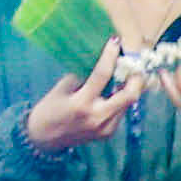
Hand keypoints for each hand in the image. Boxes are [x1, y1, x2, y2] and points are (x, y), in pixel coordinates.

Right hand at [23, 44, 149, 154]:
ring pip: (128, 104)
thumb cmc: (50, 110)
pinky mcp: (108, 134)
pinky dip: (121, 100)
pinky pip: (121, 112)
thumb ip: (84, 76)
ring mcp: (105, 128)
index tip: (115, 41)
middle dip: (136, 77)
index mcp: (81, 104)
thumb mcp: (62, 88)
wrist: (44, 139)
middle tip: (134, 63)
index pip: (102, 75)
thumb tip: (102, 61)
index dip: (110, 56)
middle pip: (130, 95)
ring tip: (126, 74)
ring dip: (130, 88)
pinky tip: (115, 91)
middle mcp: (97, 117)